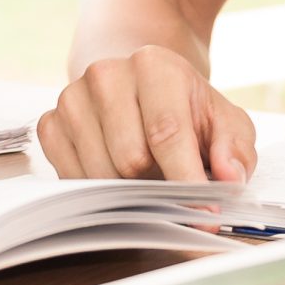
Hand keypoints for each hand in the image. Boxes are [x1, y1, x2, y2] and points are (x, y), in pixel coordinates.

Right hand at [38, 45, 257, 182]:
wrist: (137, 84)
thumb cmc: (185, 109)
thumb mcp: (224, 121)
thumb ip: (234, 149)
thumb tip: (229, 178)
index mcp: (153, 64)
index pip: (166, 133)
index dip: (188, 182)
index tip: (205, 219)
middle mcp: (105, 74)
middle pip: (130, 160)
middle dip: (158, 187)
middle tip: (173, 186)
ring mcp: (71, 98)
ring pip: (100, 175)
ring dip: (129, 191)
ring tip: (147, 175)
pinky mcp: (50, 123)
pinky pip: (72, 180)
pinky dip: (99, 191)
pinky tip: (117, 175)